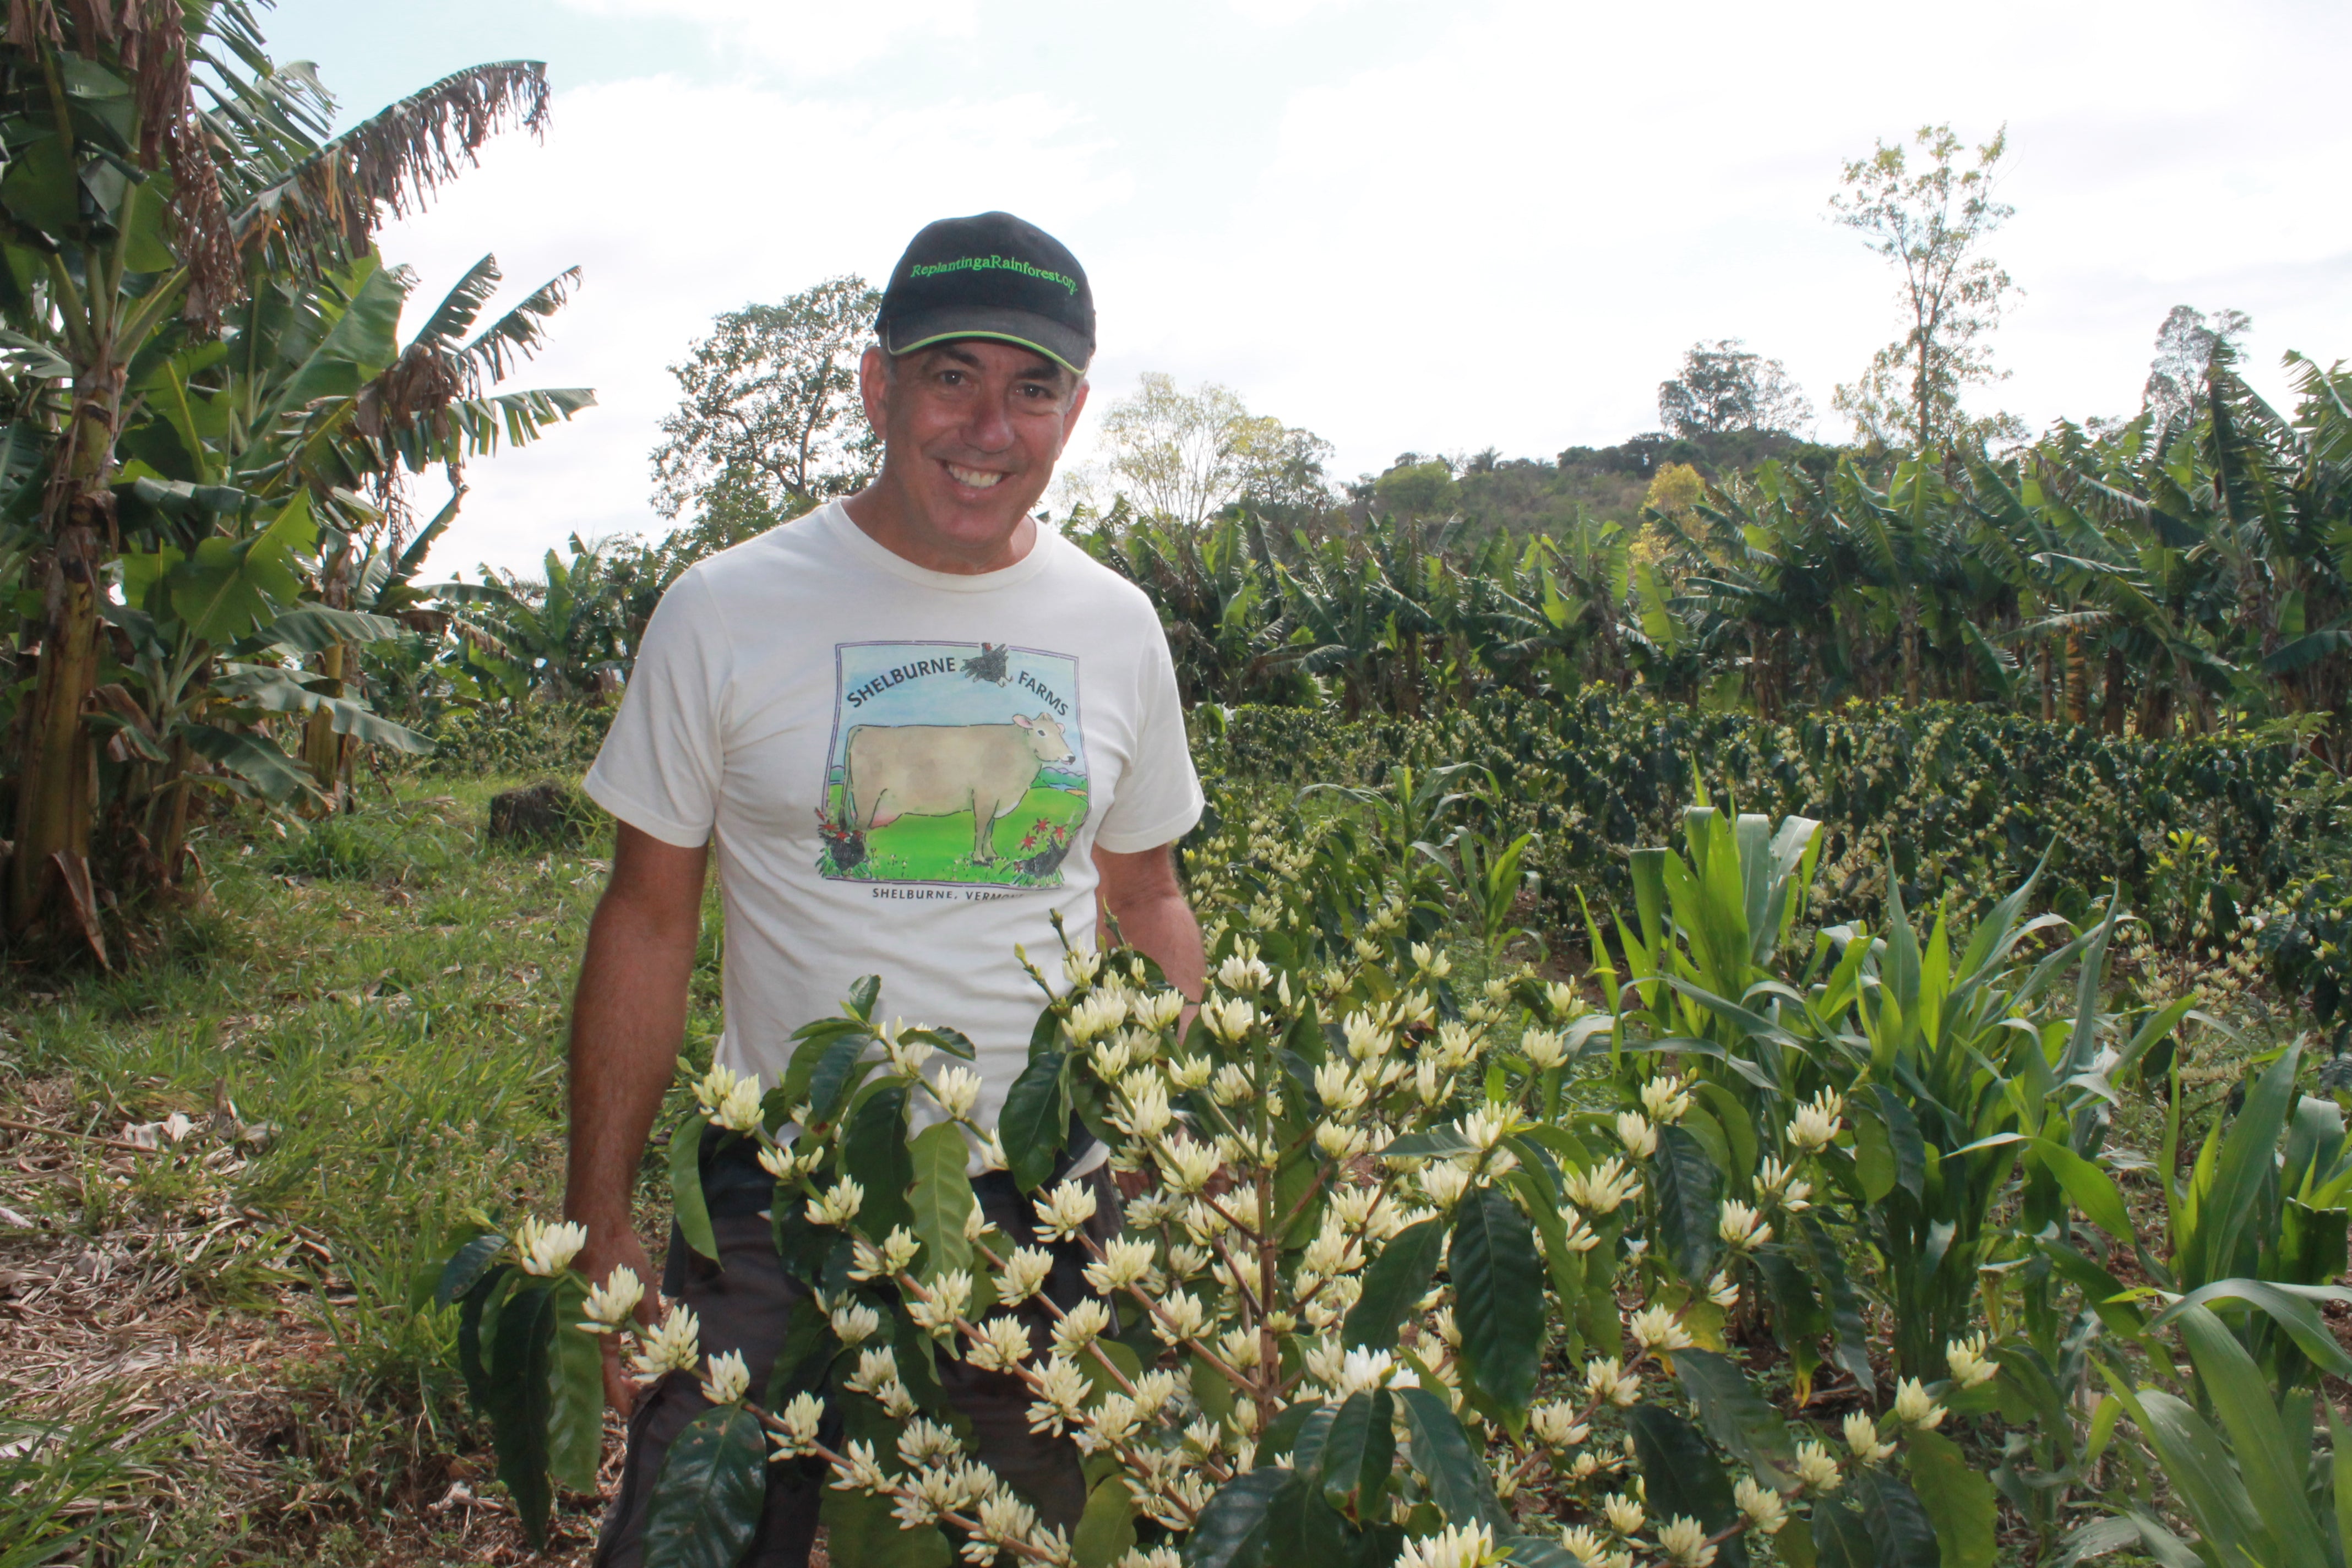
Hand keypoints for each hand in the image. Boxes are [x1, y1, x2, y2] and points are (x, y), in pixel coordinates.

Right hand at [578, 1226, 656, 1415]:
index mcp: (602, 1328)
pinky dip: (615, 1349)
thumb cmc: (621, 1258)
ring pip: (602, 1354)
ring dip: (620, 1369)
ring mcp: (586, 1319)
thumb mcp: (644, 1293)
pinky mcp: (589, 1308)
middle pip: (603, 1368)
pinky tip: (632, 1349)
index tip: (630, 1412)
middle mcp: (589, 1328)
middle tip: (641, 1394)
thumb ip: (649, 1324)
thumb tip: (657, 1352)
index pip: (609, 1373)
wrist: (596, 1227)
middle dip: (622, 1386)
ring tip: (640, 1377)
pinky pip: (601, 1337)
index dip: (619, 1395)